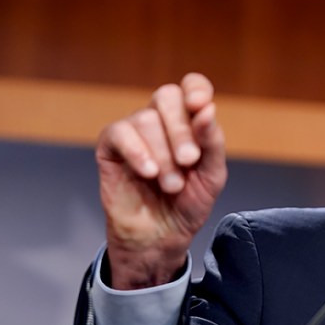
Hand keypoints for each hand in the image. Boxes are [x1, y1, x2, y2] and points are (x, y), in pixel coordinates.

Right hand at [96, 73, 227, 289]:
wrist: (161, 237)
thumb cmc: (187, 204)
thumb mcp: (212, 176)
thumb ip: (212, 143)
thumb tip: (207, 110)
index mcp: (189, 122)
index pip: (191, 87)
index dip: (195, 88)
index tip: (201, 106)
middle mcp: (161, 121)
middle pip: (167, 97)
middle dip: (181, 129)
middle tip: (189, 160)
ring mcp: (135, 132)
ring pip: (146, 119)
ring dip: (163, 154)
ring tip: (172, 185)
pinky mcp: (111, 148)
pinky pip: (119, 133)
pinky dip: (137, 151)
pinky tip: (148, 172)